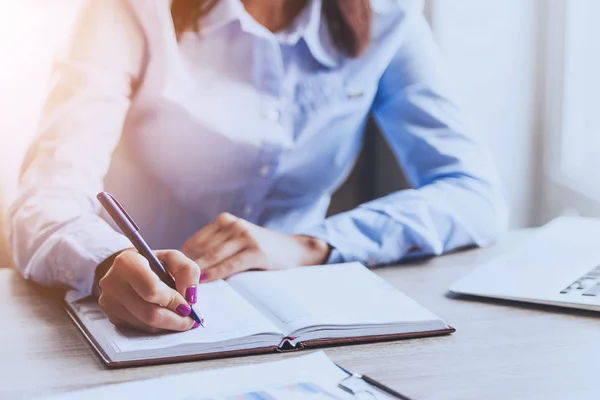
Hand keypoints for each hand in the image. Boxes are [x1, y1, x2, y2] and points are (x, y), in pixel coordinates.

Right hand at [98, 249, 200, 332]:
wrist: (127, 269)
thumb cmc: (152, 263)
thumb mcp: (172, 258)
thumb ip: (187, 271)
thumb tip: (190, 296)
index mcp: (127, 262)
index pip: (152, 290)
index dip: (173, 300)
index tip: (188, 305)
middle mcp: (113, 283)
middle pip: (150, 313)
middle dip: (176, 319)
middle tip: (191, 319)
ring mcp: (110, 303)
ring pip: (147, 325)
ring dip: (169, 324)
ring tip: (182, 318)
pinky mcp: (113, 317)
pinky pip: (141, 329)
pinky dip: (158, 326)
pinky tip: (166, 317)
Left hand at [180, 213, 330, 281]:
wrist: (295, 249)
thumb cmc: (261, 250)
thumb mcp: (236, 243)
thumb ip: (215, 250)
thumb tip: (185, 271)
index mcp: (224, 221)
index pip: (193, 242)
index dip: (179, 261)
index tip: (166, 277)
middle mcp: (232, 224)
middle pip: (200, 249)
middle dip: (184, 269)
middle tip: (169, 286)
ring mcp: (244, 235)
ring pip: (211, 256)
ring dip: (195, 274)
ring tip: (182, 288)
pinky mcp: (255, 249)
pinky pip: (228, 264)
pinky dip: (214, 274)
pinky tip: (203, 282)